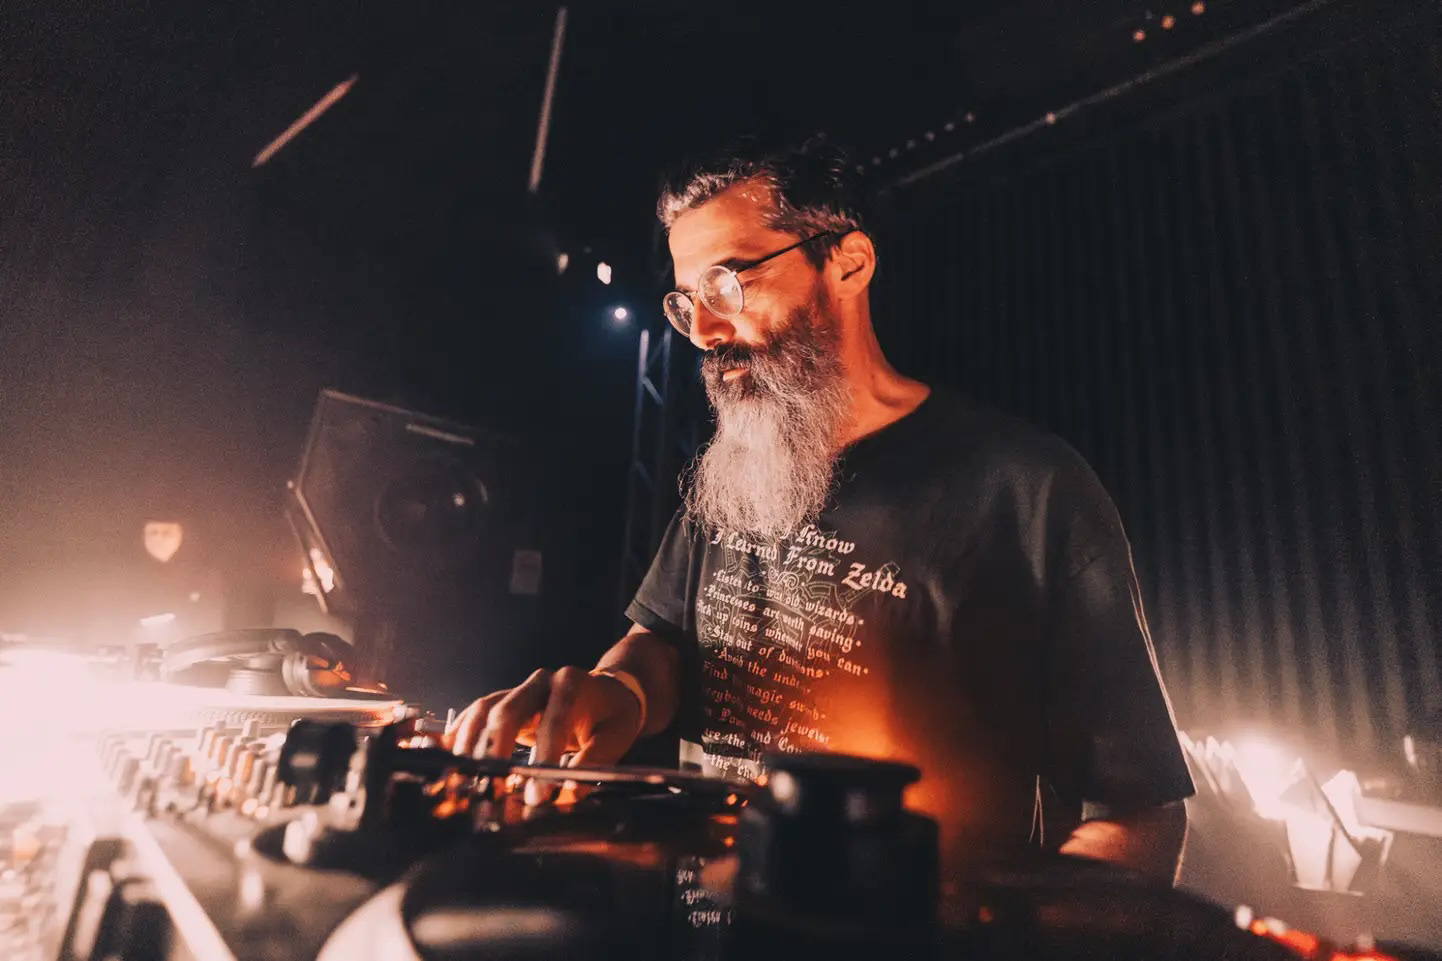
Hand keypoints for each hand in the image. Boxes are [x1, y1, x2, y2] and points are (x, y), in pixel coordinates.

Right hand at [443, 666, 644, 780]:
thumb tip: (568, 792)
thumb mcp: (615, 737)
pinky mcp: (505, 701)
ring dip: (471, 744)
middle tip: (490, 785)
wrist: (605, 693)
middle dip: (495, 750)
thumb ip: (593, 763)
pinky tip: (451, 755)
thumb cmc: (612, 715)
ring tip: (466, 776)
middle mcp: (541, 681)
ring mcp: (519, 689)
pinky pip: (477, 713)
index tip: (537, 796)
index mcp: (572, 685)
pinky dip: (462, 733)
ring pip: (485, 710)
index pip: (553, 723)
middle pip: (507, 710)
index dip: (544, 758)